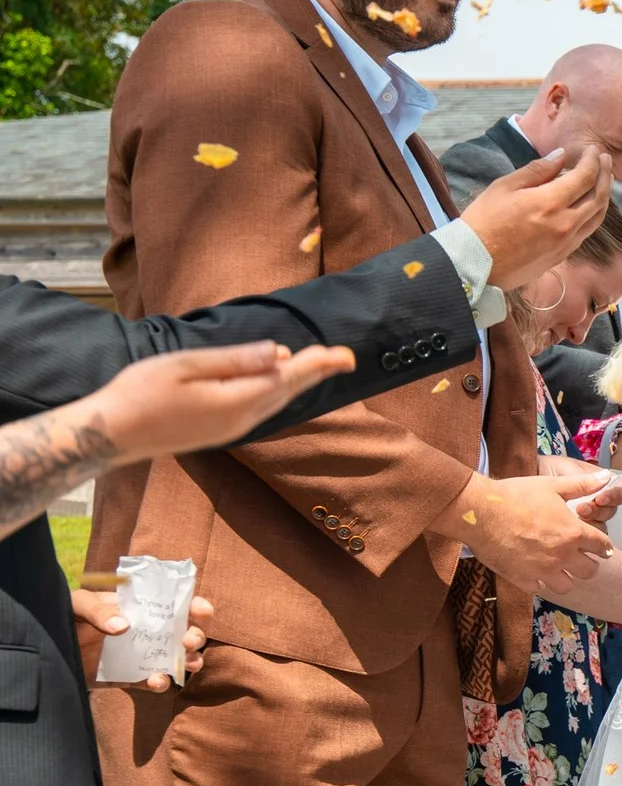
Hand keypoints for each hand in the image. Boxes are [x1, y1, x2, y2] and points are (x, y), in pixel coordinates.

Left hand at [75, 587, 212, 690]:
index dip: (195, 606)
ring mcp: (140, 656)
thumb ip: (98, 610)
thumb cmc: (63, 617)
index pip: (176, 604)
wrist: (46, 650)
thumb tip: (124, 627)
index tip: (201, 610)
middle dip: (197, 636)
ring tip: (188, 662)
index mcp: (140, 609)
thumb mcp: (77, 604)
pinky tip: (156, 681)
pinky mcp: (129, 678)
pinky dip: (160, 683)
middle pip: (185, 632)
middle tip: (188, 640)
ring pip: (179, 659)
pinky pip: (152, 682)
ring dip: (190, 660)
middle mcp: (147, 632)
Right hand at [83, 342, 357, 462]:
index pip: (287, 379)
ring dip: (297, 381)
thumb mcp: (186, 366)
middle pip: (287, 392)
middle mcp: (242, 420)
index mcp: (236, 401)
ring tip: (320, 362)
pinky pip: (260, 408)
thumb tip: (278, 352)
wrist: (113, 433)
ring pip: (275, 401)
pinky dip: (275, 391)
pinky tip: (278, 378)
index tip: (343, 355)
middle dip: (316, 372)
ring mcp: (233, 429)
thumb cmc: (141, 392)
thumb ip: (235, 360)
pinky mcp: (222, 430)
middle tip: (343, 356)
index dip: (317, 366)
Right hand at [442, 470, 620, 591]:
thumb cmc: (515, 495)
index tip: (600, 547)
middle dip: (588, 564)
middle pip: (590, 571)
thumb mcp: (551, 485)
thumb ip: (581, 485)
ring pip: (567, 586)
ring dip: (566, 577)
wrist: (479, 512)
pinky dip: (540, 582)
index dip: (603, 546)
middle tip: (580, 557)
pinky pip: (540, 589)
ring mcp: (543, 570)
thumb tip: (606, 476)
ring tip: (558, 567)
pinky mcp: (523, 579)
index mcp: (573, 533)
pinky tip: (535, 570)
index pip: (603, 547)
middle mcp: (562, 555)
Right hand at [465, 147, 614, 287]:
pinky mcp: (562, 255)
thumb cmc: (483, 221)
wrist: (474, 263)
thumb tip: (561, 156)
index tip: (594, 150)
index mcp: (550, 203)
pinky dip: (593, 213)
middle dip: (605, 174)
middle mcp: (565, 224)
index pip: (585, 177)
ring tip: (602, 179)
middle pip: (598, 196)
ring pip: (597, 216)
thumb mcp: (505, 186)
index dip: (593, 161)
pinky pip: (586, 231)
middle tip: (605, 159)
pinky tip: (588, 204)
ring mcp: (567, 243)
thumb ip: (537, 170)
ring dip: (603, 195)